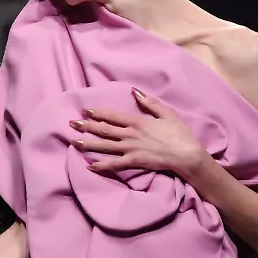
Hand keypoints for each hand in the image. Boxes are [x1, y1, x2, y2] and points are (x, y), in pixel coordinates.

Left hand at [71, 88, 205, 175]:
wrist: (186, 154)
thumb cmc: (178, 133)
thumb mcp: (166, 113)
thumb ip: (149, 102)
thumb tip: (134, 91)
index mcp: (137, 122)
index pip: (112, 116)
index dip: (97, 113)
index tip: (85, 110)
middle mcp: (130, 135)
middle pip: (104, 130)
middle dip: (86, 126)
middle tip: (72, 124)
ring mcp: (130, 149)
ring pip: (104, 146)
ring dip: (88, 144)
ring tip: (74, 142)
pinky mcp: (134, 162)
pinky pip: (114, 164)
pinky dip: (101, 165)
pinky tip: (89, 165)